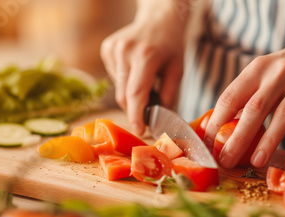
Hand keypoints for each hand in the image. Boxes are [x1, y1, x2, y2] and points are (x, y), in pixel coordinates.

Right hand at [100, 2, 185, 134]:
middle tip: (147, 115)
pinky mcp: (107, 49)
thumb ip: (169, 95)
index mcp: (146, 56)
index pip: (136, 93)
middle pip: (124, 94)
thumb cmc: (171, 45)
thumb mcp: (177, 70)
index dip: (137, 115)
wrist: (158, 18)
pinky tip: (135, 69)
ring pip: (118, 88)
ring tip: (146, 81)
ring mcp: (113, 49)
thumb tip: (159, 118)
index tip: (141, 130)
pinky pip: (114, 77)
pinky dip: (125, 81)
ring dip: (131, 94)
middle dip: (135, 109)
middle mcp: (125, 51)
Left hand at [204, 24, 284, 168]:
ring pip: (284, 114)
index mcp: (259, 68)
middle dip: (238, 138)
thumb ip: (251, 96)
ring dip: (269, 141)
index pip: (231, 96)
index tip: (208, 144)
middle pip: (255, 108)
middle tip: (226, 160)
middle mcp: (280, 72)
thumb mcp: (269, 72)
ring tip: (257, 163)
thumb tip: (225, 127)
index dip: (217, 121)